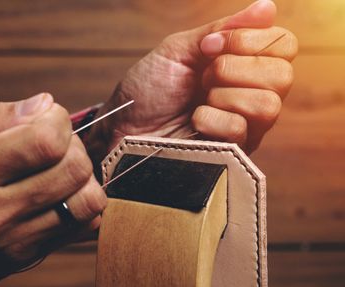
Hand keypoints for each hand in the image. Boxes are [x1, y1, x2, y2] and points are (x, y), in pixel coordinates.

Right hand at [0, 93, 106, 286]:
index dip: (57, 120)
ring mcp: (12, 241)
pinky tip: (58, 196)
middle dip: (73, 145)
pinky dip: (81, 206)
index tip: (46, 118)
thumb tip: (45, 104)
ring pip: (87, 203)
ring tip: (58, 171)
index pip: (46, 141)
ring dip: (82, 178)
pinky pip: (81, 230)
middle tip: (53, 144)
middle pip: (73, 169)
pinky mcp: (24, 258)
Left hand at [86, 0, 296, 157]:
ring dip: (224, 95)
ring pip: (268, 104)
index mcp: (240, 65)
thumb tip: (267, 7)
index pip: (283, 45)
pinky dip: (211, 119)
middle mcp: (248, 95)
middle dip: (233, 68)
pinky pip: (241, 129)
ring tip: (198, 101)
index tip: (211, 46)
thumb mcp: (179, 51)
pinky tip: (194, 121)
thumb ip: (222, 29)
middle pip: (282, 75)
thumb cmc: (146, 91)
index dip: (252, 40)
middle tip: (202, 77)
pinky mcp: (231, 154)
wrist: (121, 127)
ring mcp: (243, 127)